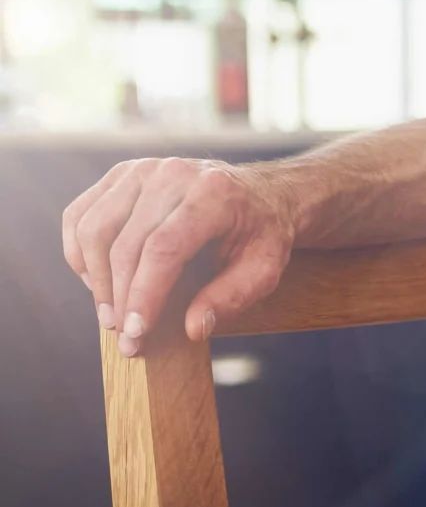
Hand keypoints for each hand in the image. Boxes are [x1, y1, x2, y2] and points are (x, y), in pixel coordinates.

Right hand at [62, 158, 299, 354]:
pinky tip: (96, 280)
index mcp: (214, 193)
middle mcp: (174, 174)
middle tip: (123, 336)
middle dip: (119, 297)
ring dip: (94, 278)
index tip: (135, 333)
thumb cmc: (261, 234)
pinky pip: (80, 216)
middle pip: (125, 243)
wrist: (261, 194)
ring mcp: (143, 169)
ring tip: (110, 314)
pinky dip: (80, 252)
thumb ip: (232, 298)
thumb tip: (194, 329)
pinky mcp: (122, 175)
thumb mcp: (265, 269)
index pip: (164, 248)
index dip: (143, 294)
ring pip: (94, 229)